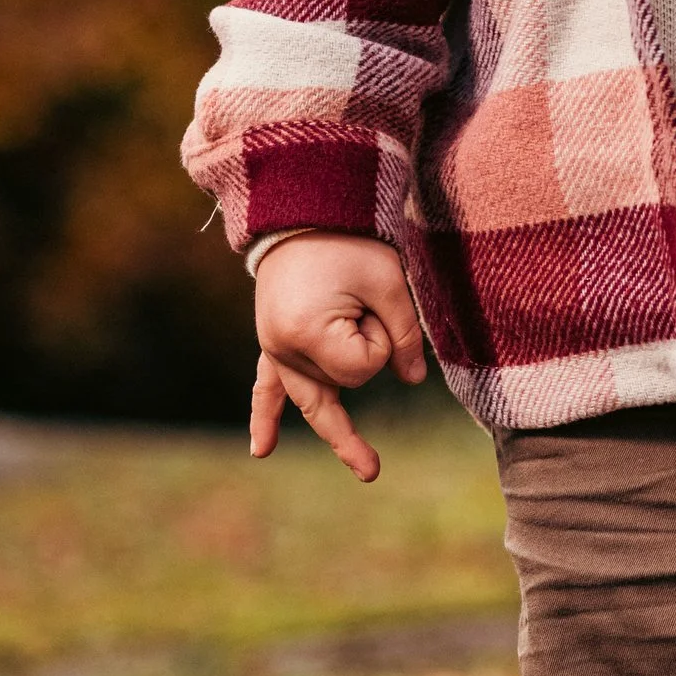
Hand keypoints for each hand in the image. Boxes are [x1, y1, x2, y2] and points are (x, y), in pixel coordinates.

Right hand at [248, 235, 427, 478]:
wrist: (302, 207)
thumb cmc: (348, 239)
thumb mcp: (388, 281)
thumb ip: (403, 334)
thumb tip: (414, 379)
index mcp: (306, 335)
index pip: (362, 370)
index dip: (380, 340)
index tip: (372, 302)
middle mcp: (281, 347)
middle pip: (339, 384)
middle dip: (365, 354)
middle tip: (369, 405)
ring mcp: (272, 345)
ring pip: (309, 399)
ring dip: (335, 426)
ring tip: (369, 468)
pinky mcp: (273, 338)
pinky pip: (265, 384)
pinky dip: (264, 415)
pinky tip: (262, 449)